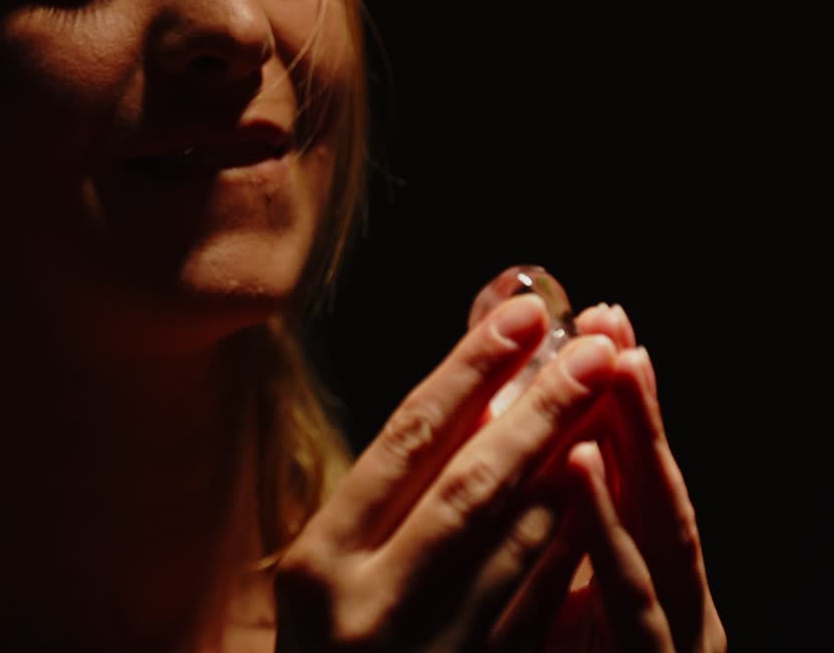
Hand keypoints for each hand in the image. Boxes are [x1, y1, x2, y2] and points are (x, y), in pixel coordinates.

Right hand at [273, 294, 623, 650]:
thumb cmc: (331, 648)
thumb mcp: (332, 571)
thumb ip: (389, 492)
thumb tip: (476, 390)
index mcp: (318, 563)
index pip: (405, 442)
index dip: (469, 369)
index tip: (526, 311)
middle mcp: (369, 606)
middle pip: (471, 483)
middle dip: (542, 406)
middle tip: (595, 343)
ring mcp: (428, 650)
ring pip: (520, 542)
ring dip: (577, 463)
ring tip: (613, 397)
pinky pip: (544, 601)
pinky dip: (579, 538)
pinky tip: (609, 486)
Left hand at [532, 305, 726, 651]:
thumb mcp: (558, 609)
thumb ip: (548, 539)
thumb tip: (513, 443)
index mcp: (649, 582)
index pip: (633, 474)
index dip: (616, 400)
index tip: (592, 324)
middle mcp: (675, 600)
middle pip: (655, 484)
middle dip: (631, 399)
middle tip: (610, 320)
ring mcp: (677, 634)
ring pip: (662, 527)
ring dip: (637, 443)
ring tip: (615, 368)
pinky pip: (634, 601)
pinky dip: (608, 532)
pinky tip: (580, 466)